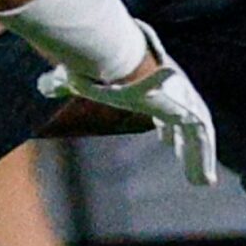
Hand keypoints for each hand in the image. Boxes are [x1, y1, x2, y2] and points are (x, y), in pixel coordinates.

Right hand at [40, 22, 216, 185]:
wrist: (127, 63)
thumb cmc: (106, 73)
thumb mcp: (83, 82)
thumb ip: (64, 83)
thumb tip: (42, 85)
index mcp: (149, 90)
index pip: (160, 111)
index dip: (164, 126)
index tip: (164, 141)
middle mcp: (172, 96)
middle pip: (180, 125)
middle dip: (184, 143)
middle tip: (186, 161)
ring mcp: (185, 103)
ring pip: (194, 137)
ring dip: (197, 158)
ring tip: (200, 180)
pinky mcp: (192, 114)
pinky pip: (201, 144)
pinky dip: (203, 162)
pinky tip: (203, 182)